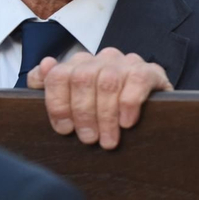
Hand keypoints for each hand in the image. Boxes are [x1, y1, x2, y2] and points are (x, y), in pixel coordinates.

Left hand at [29, 48, 171, 148]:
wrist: (154, 113)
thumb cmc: (108, 111)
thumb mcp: (77, 103)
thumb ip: (52, 84)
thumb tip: (44, 66)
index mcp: (80, 64)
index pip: (58, 75)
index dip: (58, 104)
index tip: (64, 129)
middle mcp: (102, 59)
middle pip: (82, 78)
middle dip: (83, 113)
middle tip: (89, 139)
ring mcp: (126, 63)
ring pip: (107, 82)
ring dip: (106, 116)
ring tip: (108, 140)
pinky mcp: (150, 71)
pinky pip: (136, 81)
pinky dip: (129, 104)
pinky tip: (127, 123)